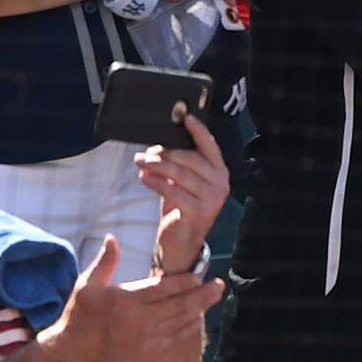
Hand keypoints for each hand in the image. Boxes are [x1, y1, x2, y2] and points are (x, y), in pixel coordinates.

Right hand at [39, 237, 225, 361]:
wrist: (71, 351)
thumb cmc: (79, 314)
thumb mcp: (86, 285)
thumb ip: (105, 261)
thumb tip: (112, 237)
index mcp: (124, 301)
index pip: (161, 289)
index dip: (183, 282)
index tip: (199, 274)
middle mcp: (137, 321)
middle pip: (177, 306)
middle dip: (201, 295)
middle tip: (219, 284)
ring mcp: (142, 339)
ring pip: (178, 322)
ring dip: (199, 309)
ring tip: (214, 297)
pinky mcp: (143, 353)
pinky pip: (172, 339)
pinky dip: (187, 328)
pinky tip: (198, 318)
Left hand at [141, 112, 230, 274]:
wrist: (182, 243)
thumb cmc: (181, 208)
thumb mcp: (184, 183)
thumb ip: (178, 165)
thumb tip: (158, 145)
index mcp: (220, 172)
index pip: (210, 146)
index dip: (199, 131)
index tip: (186, 117)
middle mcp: (221, 183)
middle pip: (190, 159)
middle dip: (164, 153)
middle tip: (144, 153)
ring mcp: (213, 198)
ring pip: (180, 174)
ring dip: (156, 166)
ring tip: (140, 162)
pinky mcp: (199, 212)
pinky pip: (173, 191)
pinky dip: (156, 183)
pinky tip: (144, 178)